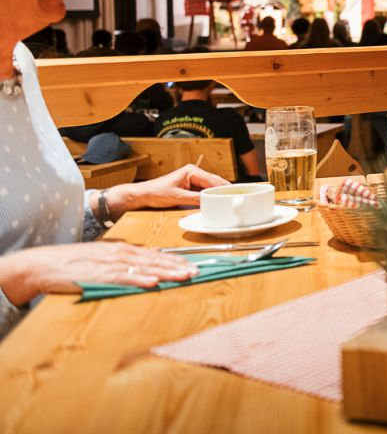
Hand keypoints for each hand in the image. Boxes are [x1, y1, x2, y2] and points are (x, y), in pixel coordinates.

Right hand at [0, 242, 197, 304]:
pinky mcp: (99, 276)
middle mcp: (120, 254)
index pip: (156, 255)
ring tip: (184, 276)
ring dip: (166, 272)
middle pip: (155, 260)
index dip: (176, 260)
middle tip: (198, 271)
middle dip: (178, 265)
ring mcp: (110, 264)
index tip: (194, 265)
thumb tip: (154, 254)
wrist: (44, 264)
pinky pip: (123, 278)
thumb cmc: (75, 262)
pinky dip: (140, 279)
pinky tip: (154, 282)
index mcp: (122, 250)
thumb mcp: (105, 254)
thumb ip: (130, 256)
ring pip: (145, 268)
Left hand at [108, 164, 228, 215]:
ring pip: (211, 186)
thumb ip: (195, 199)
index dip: (222, 188)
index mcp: (191, 171)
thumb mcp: (177, 197)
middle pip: (214, 182)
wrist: (143, 195)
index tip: (231, 195)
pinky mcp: (191, 186)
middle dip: (223, 190)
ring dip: (218, 193)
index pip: (212, 180)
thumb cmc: (156, 193)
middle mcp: (194, 172)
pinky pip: (205, 190)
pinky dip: (211, 196)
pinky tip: (216, 201)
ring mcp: (193, 179)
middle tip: (235, 199)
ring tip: (228, 201)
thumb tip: (210, 202)